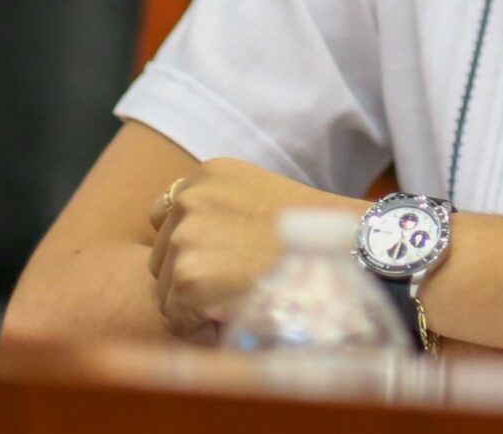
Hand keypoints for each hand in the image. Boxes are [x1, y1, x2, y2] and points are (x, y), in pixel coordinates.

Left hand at [147, 159, 359, 340]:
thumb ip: (219, 212)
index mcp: (207, 174)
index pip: (165, 215)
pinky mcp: (188, 277)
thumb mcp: (259, 198)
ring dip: (194, 304)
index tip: (218, 260)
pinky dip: (200, 328)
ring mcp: (185, 236)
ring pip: (166, 290)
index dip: (190, 246)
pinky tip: (235, 315)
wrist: (342, 251)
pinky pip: (177, 319)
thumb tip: (191, 249)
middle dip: (189, 277)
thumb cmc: (311, 234)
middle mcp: (189, 198)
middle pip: (160, 256)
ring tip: (240, 299)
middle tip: (234, 286)